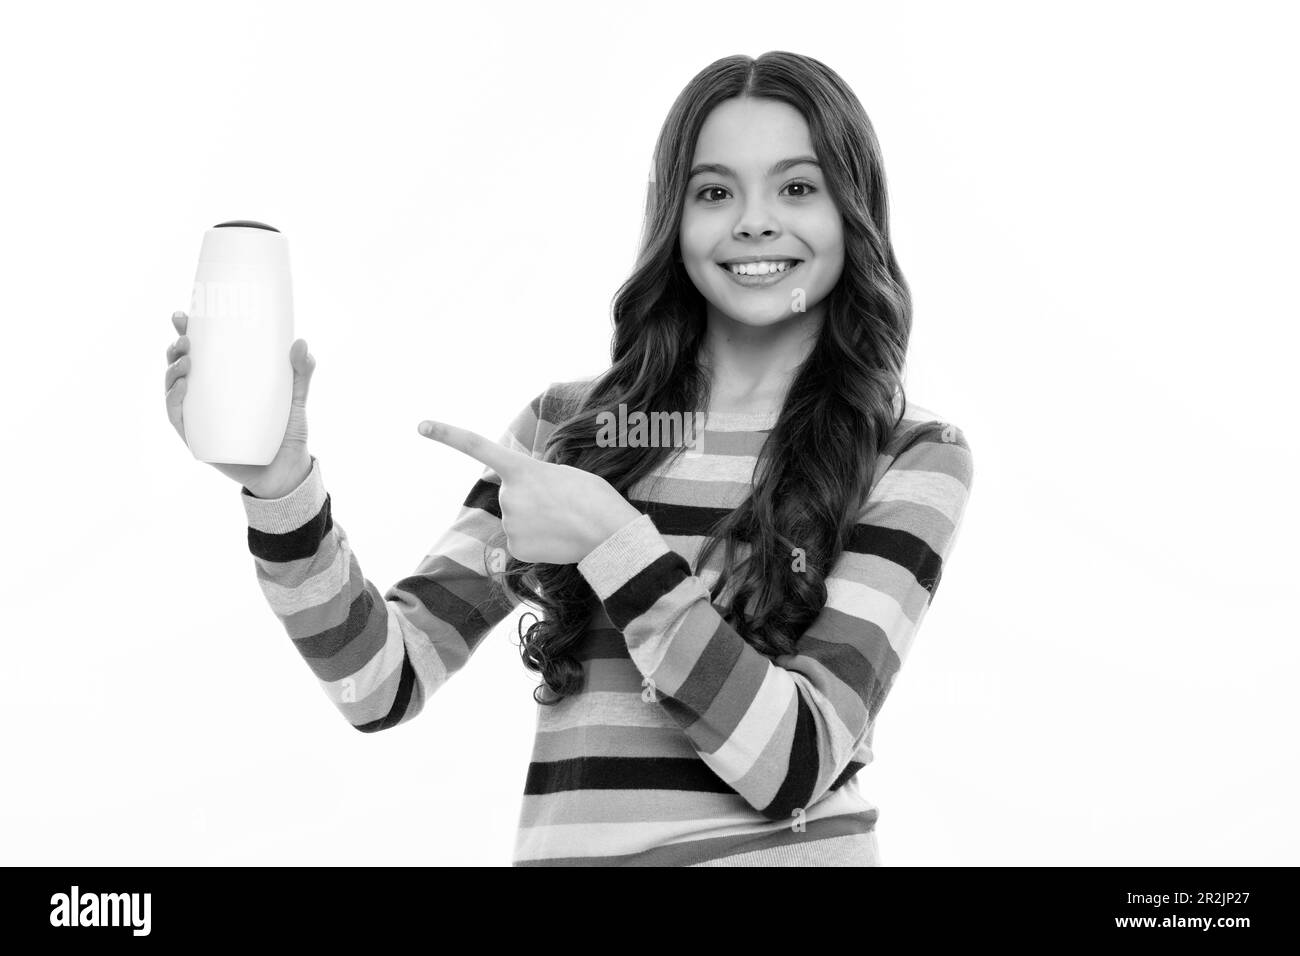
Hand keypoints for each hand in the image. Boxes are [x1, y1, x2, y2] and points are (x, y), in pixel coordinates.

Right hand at [165, 309, 314, 497]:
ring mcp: (199, 418)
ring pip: (173, 389)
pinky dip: (174, 401)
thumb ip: (301, 373)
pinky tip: (183, 387)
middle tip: (186, 339)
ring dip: (172, 370)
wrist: (286, 471)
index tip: (183, 315)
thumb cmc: (287, 432)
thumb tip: (301, 343)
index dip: (186, 332)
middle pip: (180, 366)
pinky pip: (178, 418)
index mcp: (223, 381)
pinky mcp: (198, 439)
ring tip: (187, 360)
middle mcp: (205, 397)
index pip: (198, 352)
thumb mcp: (295, 398)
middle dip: (176, 348)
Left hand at [418, 418, 641, 563]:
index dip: (447, 434)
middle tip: (560, 504)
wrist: (608, 533)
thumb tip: (527, 499)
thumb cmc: (594, 497)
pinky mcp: (515, 548)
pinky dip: (536, 541)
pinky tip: (556, 539)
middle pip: (511, 496)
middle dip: (529, 499)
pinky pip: (520, 541)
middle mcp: (508, 495)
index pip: (477, 446)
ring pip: (516, 520)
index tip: (421, 425)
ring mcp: (510, 523)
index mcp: (521, 469)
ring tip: (562, 522)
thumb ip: (535, 479)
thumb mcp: (563, 474)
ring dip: (535, 520)